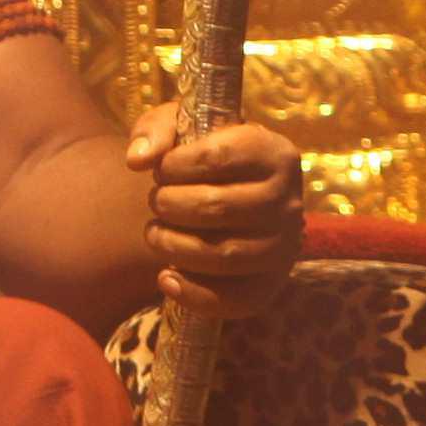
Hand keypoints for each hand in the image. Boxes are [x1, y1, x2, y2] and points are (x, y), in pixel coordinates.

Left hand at [125, 107, 306, 308]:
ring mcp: (285, 246)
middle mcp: (288, 200)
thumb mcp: (182, 127)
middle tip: (156, 201)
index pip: (217, 156)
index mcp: (274, 153)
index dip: (175, 165)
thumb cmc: (205, 157)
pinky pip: (234, 299)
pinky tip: (165, 277)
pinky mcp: (272, 284)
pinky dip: (192, 293)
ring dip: (173, 246)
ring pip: (224, 254)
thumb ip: (156, 129)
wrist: (232, 196)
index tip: (161, 170)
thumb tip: (137, 158)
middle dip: (169, 205)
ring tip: (156, 233)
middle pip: (217, 207)